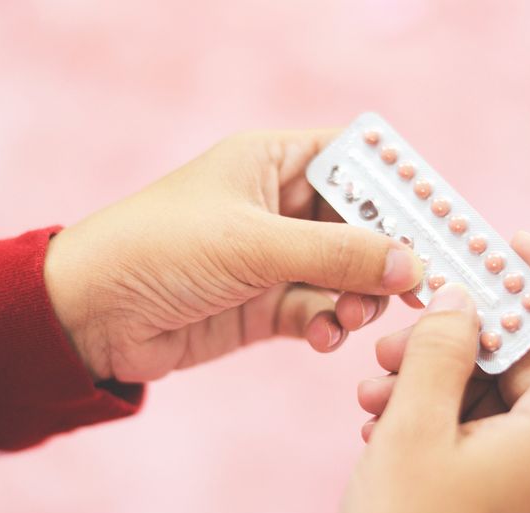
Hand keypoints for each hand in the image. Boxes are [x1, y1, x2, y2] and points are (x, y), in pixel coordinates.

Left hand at [43, 130, 422, 380]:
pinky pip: (318, 310)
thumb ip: (337, 255)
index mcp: (271, 162)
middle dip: (384, 255)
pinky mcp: (265, 303)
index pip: (353, 160)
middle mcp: (277, 205)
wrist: (91, 315)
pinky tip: (320, 335)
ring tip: (352, 316)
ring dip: (357, 296)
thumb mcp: (254, 244)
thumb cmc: (162, 250)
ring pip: (344, 273)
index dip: (397, 186)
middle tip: (412, 286)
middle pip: (358, 222)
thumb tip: (412, 264)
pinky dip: (327, 323)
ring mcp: (273, 257)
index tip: (437, 220)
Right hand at [335, 231, 529, 512]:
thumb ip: (438, 348)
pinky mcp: (515, 505)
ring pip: (497, 400)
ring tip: (373, 396)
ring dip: (435, 382)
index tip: (506, 247)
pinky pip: (487, 436)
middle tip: (390, 344)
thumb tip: (460, 299)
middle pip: (527, 364)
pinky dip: (440, 418)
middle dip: (456, 341)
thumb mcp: (410, 430)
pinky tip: (386, 426)